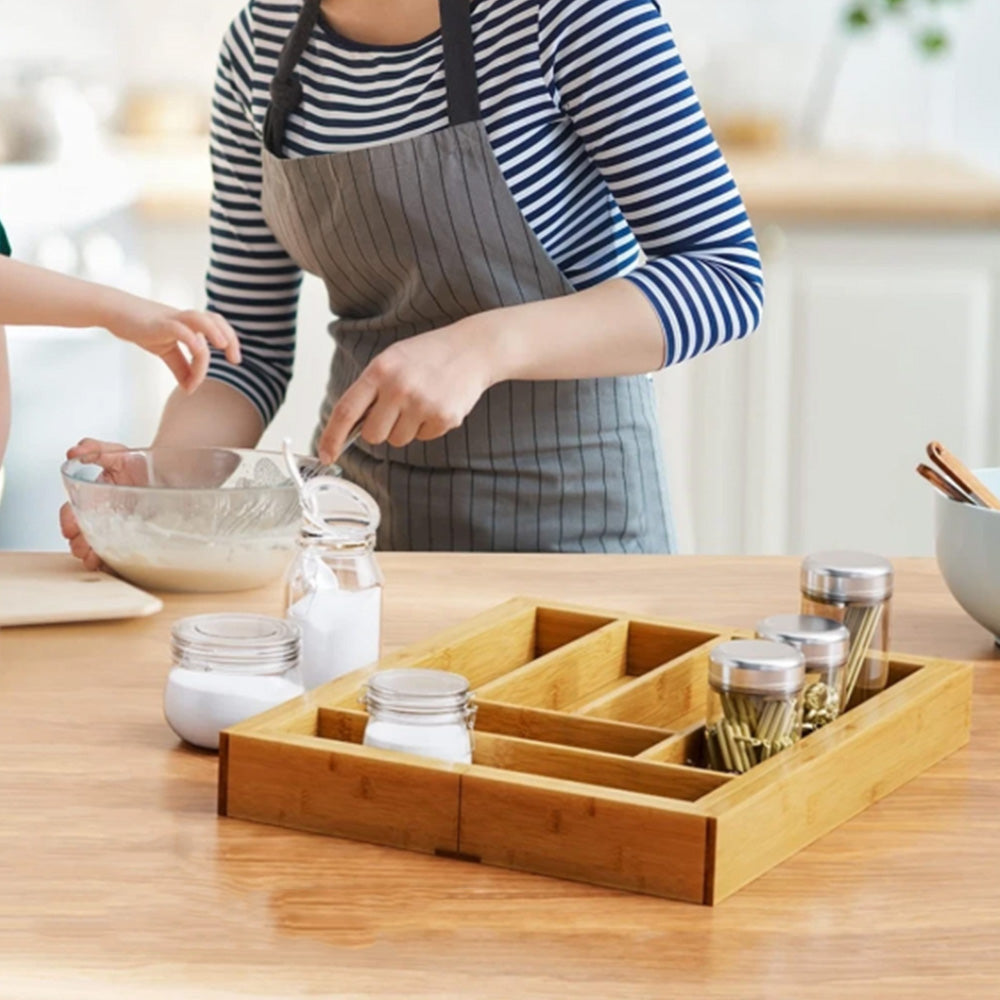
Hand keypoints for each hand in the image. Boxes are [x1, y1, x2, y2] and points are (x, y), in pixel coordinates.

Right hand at [60, 438, 146, 569]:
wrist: (172, 472)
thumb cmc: (141, 464)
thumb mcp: (118, 453)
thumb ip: (95, 450)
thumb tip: (74, 451)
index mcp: (93, 500)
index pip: (71, 514)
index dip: (68, 522)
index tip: (70, 530)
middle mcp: (103, 518)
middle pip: (82, 537)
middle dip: (79, 545)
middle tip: (83, 550)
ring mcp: (119, 531)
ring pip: (99, 549)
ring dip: (93, 557)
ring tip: (95, 560)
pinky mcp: (137, 540)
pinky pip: (123, 558)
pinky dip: (116, 564)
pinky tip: (115, 566)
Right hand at [104, 297, 240, 393]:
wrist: (114, 312)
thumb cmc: (142, 328)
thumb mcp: (165, 350)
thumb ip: (180, 367)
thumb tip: (190, 389)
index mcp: (190, 324)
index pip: (217, 327)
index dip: (231, 341)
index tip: (234, 360)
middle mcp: (185, 319)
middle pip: (215, 319)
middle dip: (230, 337)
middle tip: (235, 359)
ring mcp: (172, 319)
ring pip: (200, 319)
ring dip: (216, 332)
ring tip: (223, 348)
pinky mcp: (159, 323)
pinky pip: (180, 328)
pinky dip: (191, 339)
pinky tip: (197, 351)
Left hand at [317, 318, 499, 463]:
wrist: (473, 348)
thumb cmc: (428, 355)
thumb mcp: (392, 360)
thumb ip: (371, 390)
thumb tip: (351, 428)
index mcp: (380, 370)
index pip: (347, 410)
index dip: (332, 437)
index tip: (326, 454)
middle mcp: (399, 387)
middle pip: (374, 436)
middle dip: (381, 430)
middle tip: (396, 410)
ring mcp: (422, 404)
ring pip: (398, 440)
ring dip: (406, 428)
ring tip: (421, 401)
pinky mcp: (444, 418)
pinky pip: (423, 438)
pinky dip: (427, 427)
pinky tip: (437, 404)